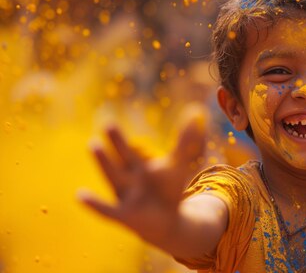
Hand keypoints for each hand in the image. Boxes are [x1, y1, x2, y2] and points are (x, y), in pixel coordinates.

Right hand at [79, 111, 206, 242]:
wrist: (168, 222)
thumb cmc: (169, 190)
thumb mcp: (180, 165)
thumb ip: (187, 141)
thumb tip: (197, 112)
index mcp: (138, 166)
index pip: (128, 150)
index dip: (119, 139)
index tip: (108, 123)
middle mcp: (128, 178)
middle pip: (121, 158)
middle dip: (115, 143)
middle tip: (106, 124)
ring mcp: (125, 196)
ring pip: (113, 177)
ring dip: (104, 162)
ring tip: (93, 144)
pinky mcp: (125, 215)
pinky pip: (106, 210)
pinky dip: (94, 204)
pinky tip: (80, 195)